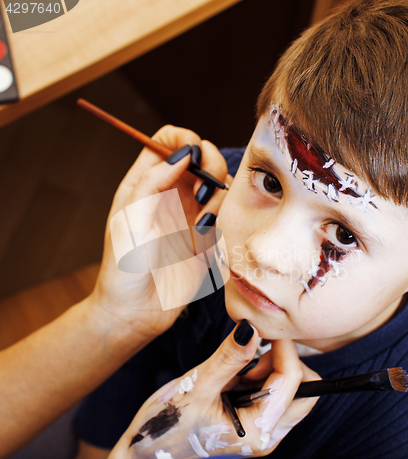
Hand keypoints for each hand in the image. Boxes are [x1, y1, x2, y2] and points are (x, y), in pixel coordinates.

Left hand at [88, 126, 232, 340]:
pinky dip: (222, 218)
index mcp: (144, 183)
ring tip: (201, 222)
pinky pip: (225, 213)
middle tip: (202, 192)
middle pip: (201, 157)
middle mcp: (169, 193)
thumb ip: (154, 181)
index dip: (184, 139)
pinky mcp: (206, 236)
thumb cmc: (124, 267)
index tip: (193, 155)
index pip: (167, 140)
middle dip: (210, 165)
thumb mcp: (130, 219)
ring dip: (217, 196)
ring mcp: (190, 214)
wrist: (137, 311)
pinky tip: (205, 238)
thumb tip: (184, 152)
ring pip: (218, 184)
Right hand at [92, 321, 319, 458]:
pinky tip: (228, 379)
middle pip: (302, 388)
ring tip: (230, 371)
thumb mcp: (196, 388)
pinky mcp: (251, 421)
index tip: (265, 326)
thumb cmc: (165, 428)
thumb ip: (228, 357)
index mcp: (258, 431)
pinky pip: (267, 393)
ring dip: (266, 369)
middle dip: (281, 362)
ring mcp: (260, 429)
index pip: (293, 380)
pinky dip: (255, 377)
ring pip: (287, 389)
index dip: (284, 347)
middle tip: (248, 354)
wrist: (145, 456)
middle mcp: (266, 434)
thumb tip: (252, 328)